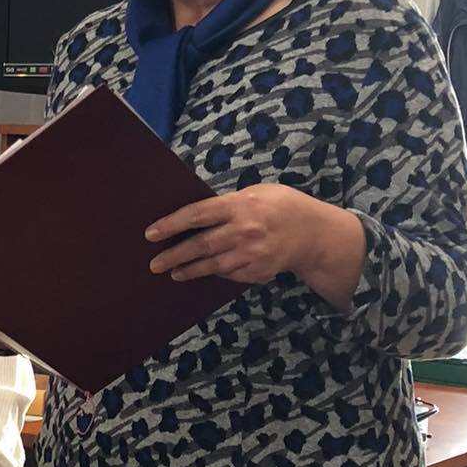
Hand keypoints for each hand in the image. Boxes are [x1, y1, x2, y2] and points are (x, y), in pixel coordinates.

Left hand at [147, 184, 366, 308]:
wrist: (315, 234)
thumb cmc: (282, 206)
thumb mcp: (257, 192)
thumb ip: (229, 203)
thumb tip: (198, 215)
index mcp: (241, 206)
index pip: (197, 215)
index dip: (172, 224)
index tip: (151, 233)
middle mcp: (244, 231)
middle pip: (200, 245)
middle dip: (173, 255)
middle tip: (154, 263)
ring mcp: (251, 254)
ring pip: (211, 265)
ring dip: (189, 270)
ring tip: (172, 272)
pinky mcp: (257, 271)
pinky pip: (229, 273)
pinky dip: (215, 272)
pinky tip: (203, 271)